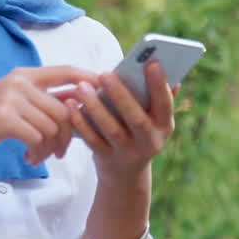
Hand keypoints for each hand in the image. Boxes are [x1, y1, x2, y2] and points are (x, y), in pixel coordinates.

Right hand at [0, 66, 97, 165]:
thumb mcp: (15, 103)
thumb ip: (43, 101)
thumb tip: (77, 103)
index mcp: (24, 74)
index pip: (66, 71)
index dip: (90, 79)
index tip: (108, 89)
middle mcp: (19, 81)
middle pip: (63, 108)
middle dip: (67, 135)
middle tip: (59, 153)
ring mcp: (11, 98)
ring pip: (52, 125)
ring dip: (50, 148)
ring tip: (38, 156)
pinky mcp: (4, 118)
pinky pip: (38, 137)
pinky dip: (38, 153)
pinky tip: (29, 158)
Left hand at [67, 60, 176, 183]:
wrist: (126, 175)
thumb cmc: (138, 133)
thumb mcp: (154, 120)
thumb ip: (158, 98)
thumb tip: (167, 72)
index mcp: (164, 125)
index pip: (165, 104)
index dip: (160, 85)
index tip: (152, 62)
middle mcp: (150, 141)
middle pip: (136, 118)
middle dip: (121, 95)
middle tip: (105, 74)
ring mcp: (129, 153)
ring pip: (112, 129)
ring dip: (95, 107)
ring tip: (81, 87)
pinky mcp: (107, 160)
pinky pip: (92, 140)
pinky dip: (81, 123)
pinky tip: (70, 106)